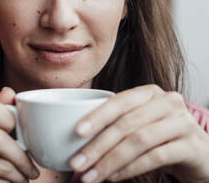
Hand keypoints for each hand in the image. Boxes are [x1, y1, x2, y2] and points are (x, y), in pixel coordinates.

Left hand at [68, 84, 208, 182]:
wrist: (200, 154)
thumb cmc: (159, 137)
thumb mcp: (138, 124)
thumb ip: (113, 125)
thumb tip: (71, 142)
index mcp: (149, 93)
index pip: (119, 101)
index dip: (97, 116)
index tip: (76, 132)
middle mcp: (167, 102)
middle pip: (126, 124)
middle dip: (97, 146)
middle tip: (77, 163)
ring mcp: (183, 123)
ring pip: (139, 141)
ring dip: (110, 161)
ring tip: (91, 176)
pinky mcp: (193, 145)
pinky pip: (155, 157)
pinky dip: (131, 168)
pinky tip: (113, 177)